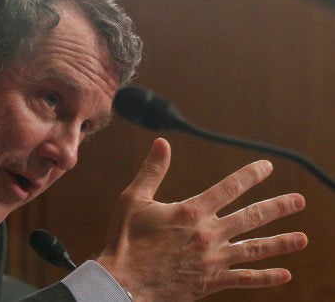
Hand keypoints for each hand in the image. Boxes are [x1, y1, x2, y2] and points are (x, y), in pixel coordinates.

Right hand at [97, 138, 307, 300]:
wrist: (123, 281)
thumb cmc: (125, 240)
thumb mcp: (134, 199)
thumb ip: (152, 171)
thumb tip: (162, 144)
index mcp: (192, 211)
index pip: (229, 187)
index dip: (250, 175)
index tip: (266, 166)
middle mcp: (209, 234)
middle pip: (252, 217)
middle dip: (278, 207)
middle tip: (298, 201)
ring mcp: (213, 259)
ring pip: (255, 249)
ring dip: (281, 242)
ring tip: (302, 238)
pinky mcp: (210, 282)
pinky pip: (245, 280)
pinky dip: (266, 278)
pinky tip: (284, 274)